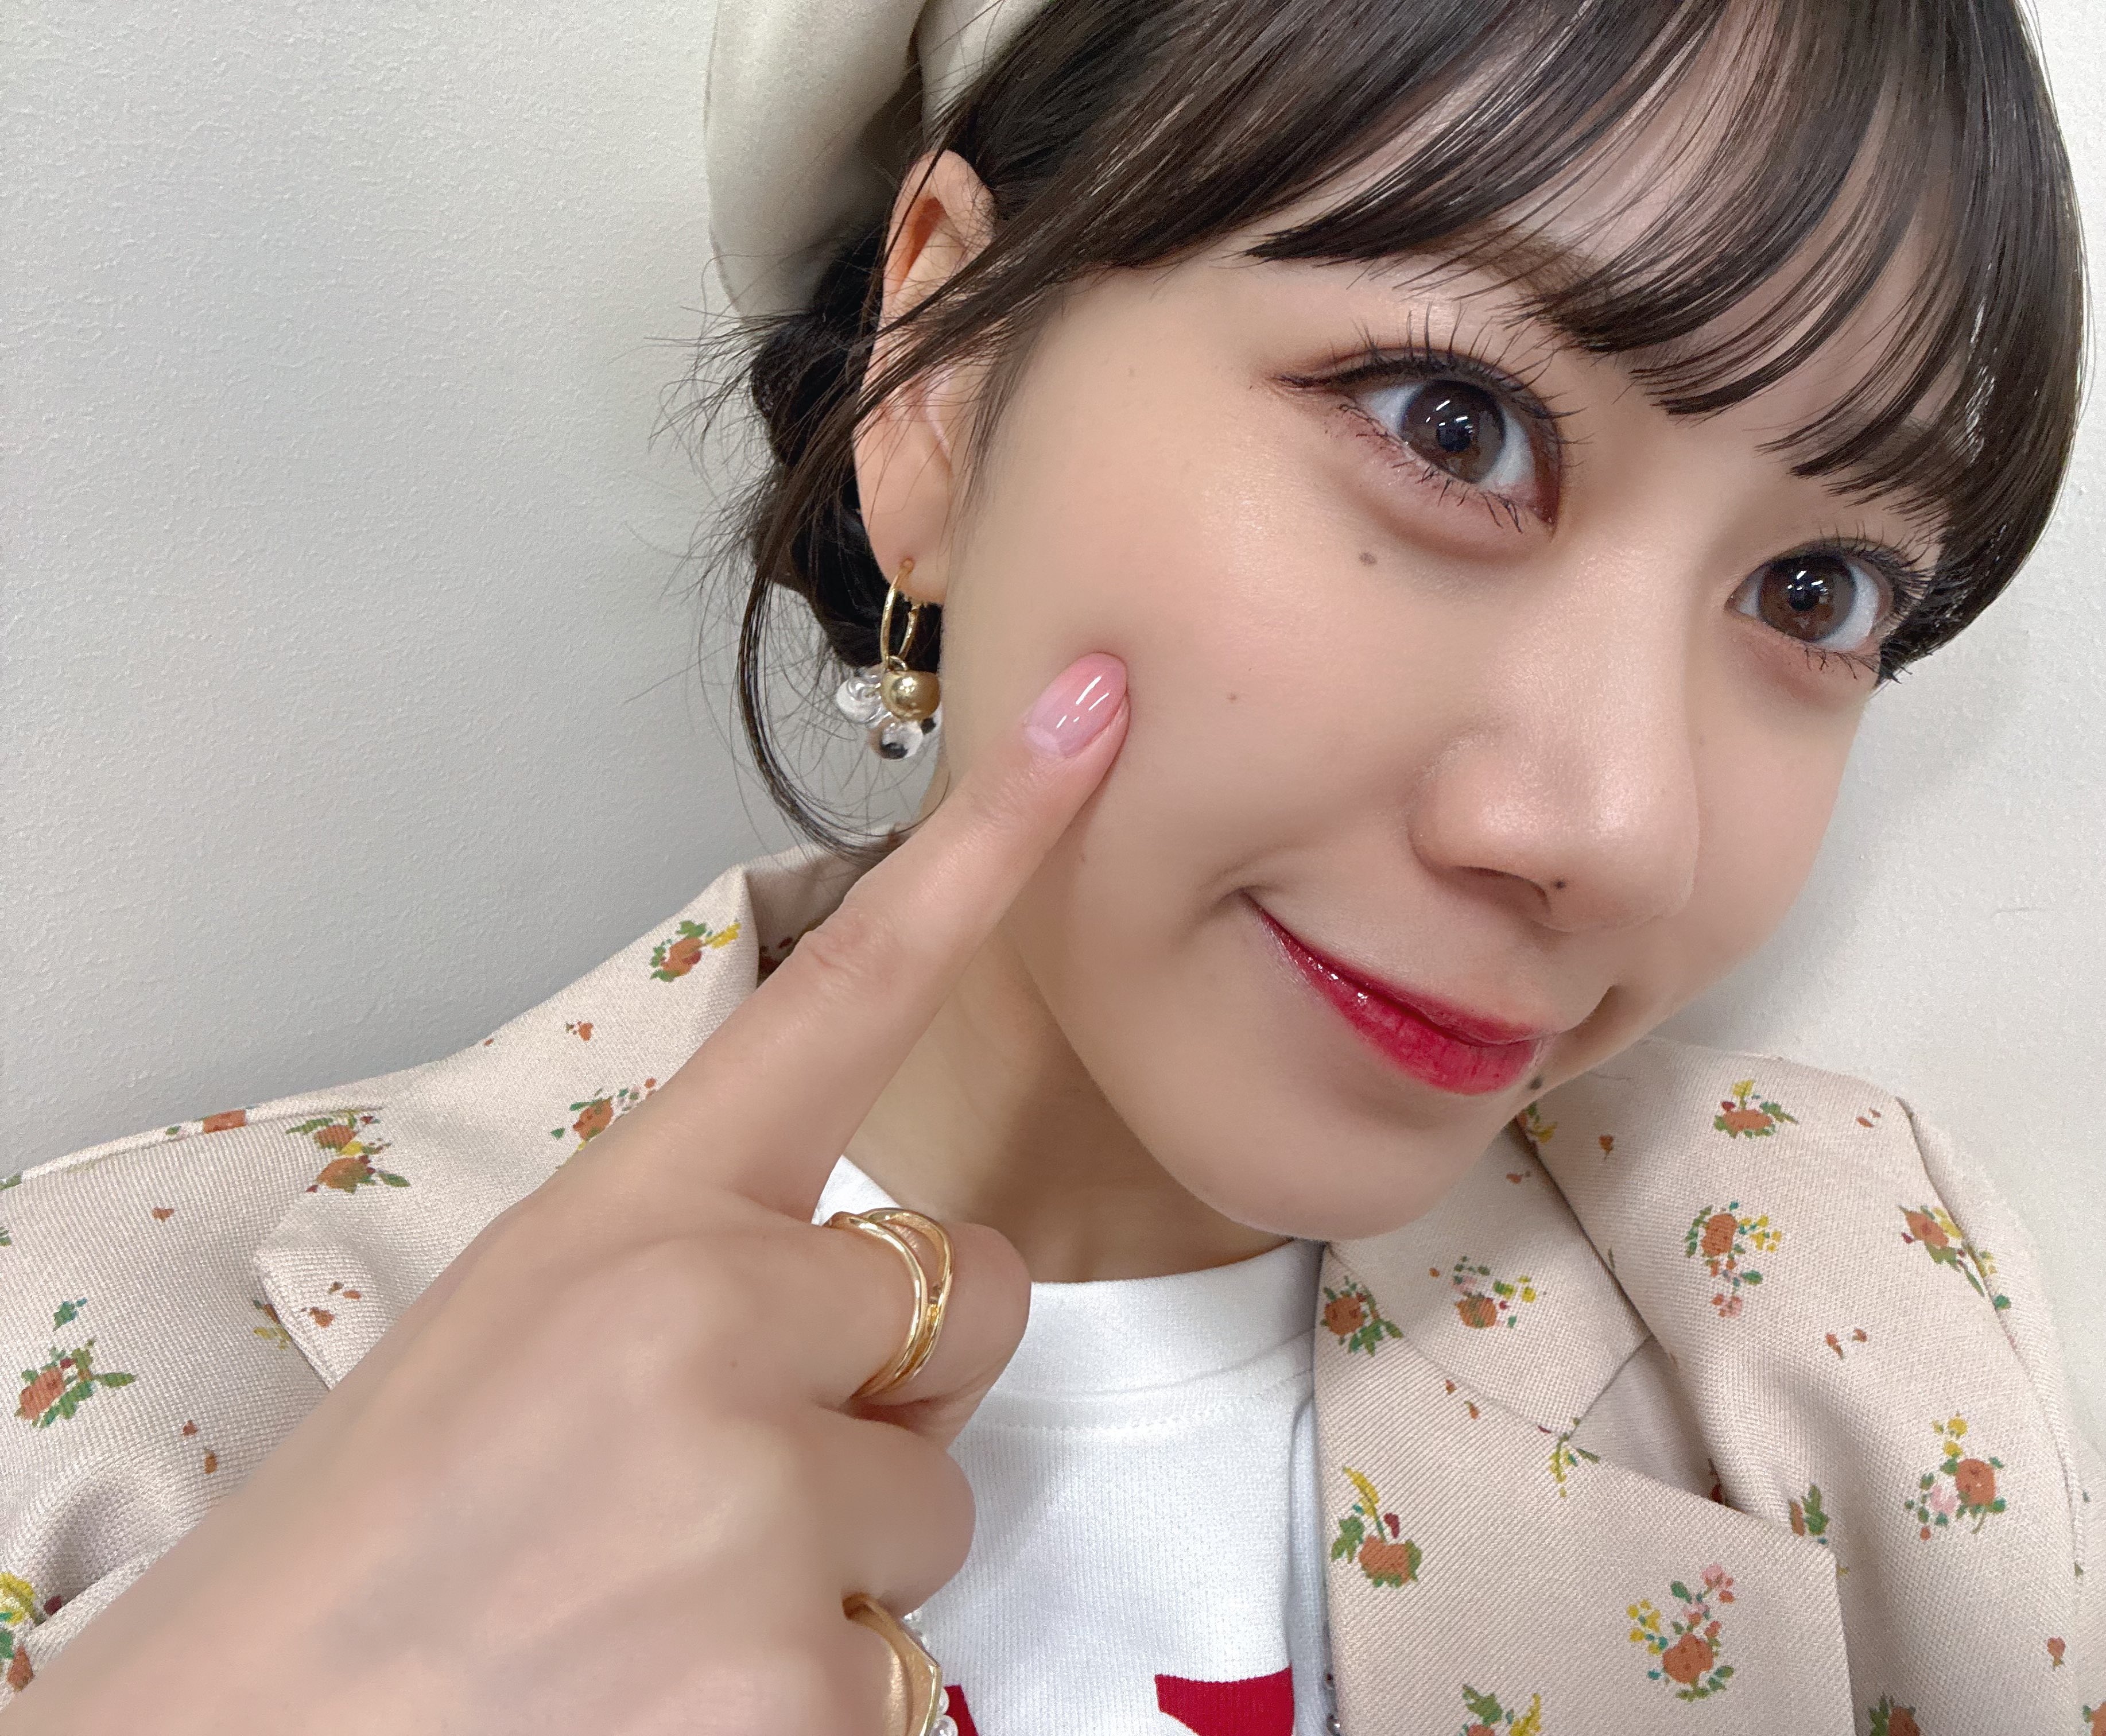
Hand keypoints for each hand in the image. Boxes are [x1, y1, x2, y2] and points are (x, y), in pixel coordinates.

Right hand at [10, 654, 1129, 1735]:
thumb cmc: (384, 1538)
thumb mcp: (527, 1327)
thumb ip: (706, 1268)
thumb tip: (875, 1307)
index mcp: (633, 1217)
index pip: (852, 990)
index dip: (992, 846)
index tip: (1092, 720)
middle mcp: (713, 1327)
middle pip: (972, 1305)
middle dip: (890, 1397)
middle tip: (708, 1490)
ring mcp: (761, 1510)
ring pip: (939, 1505)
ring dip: (839, 1564)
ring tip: (660, 1614)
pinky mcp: (801, 1693)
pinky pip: (908, 1673)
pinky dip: (820, 1706)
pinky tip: (674, 1713)